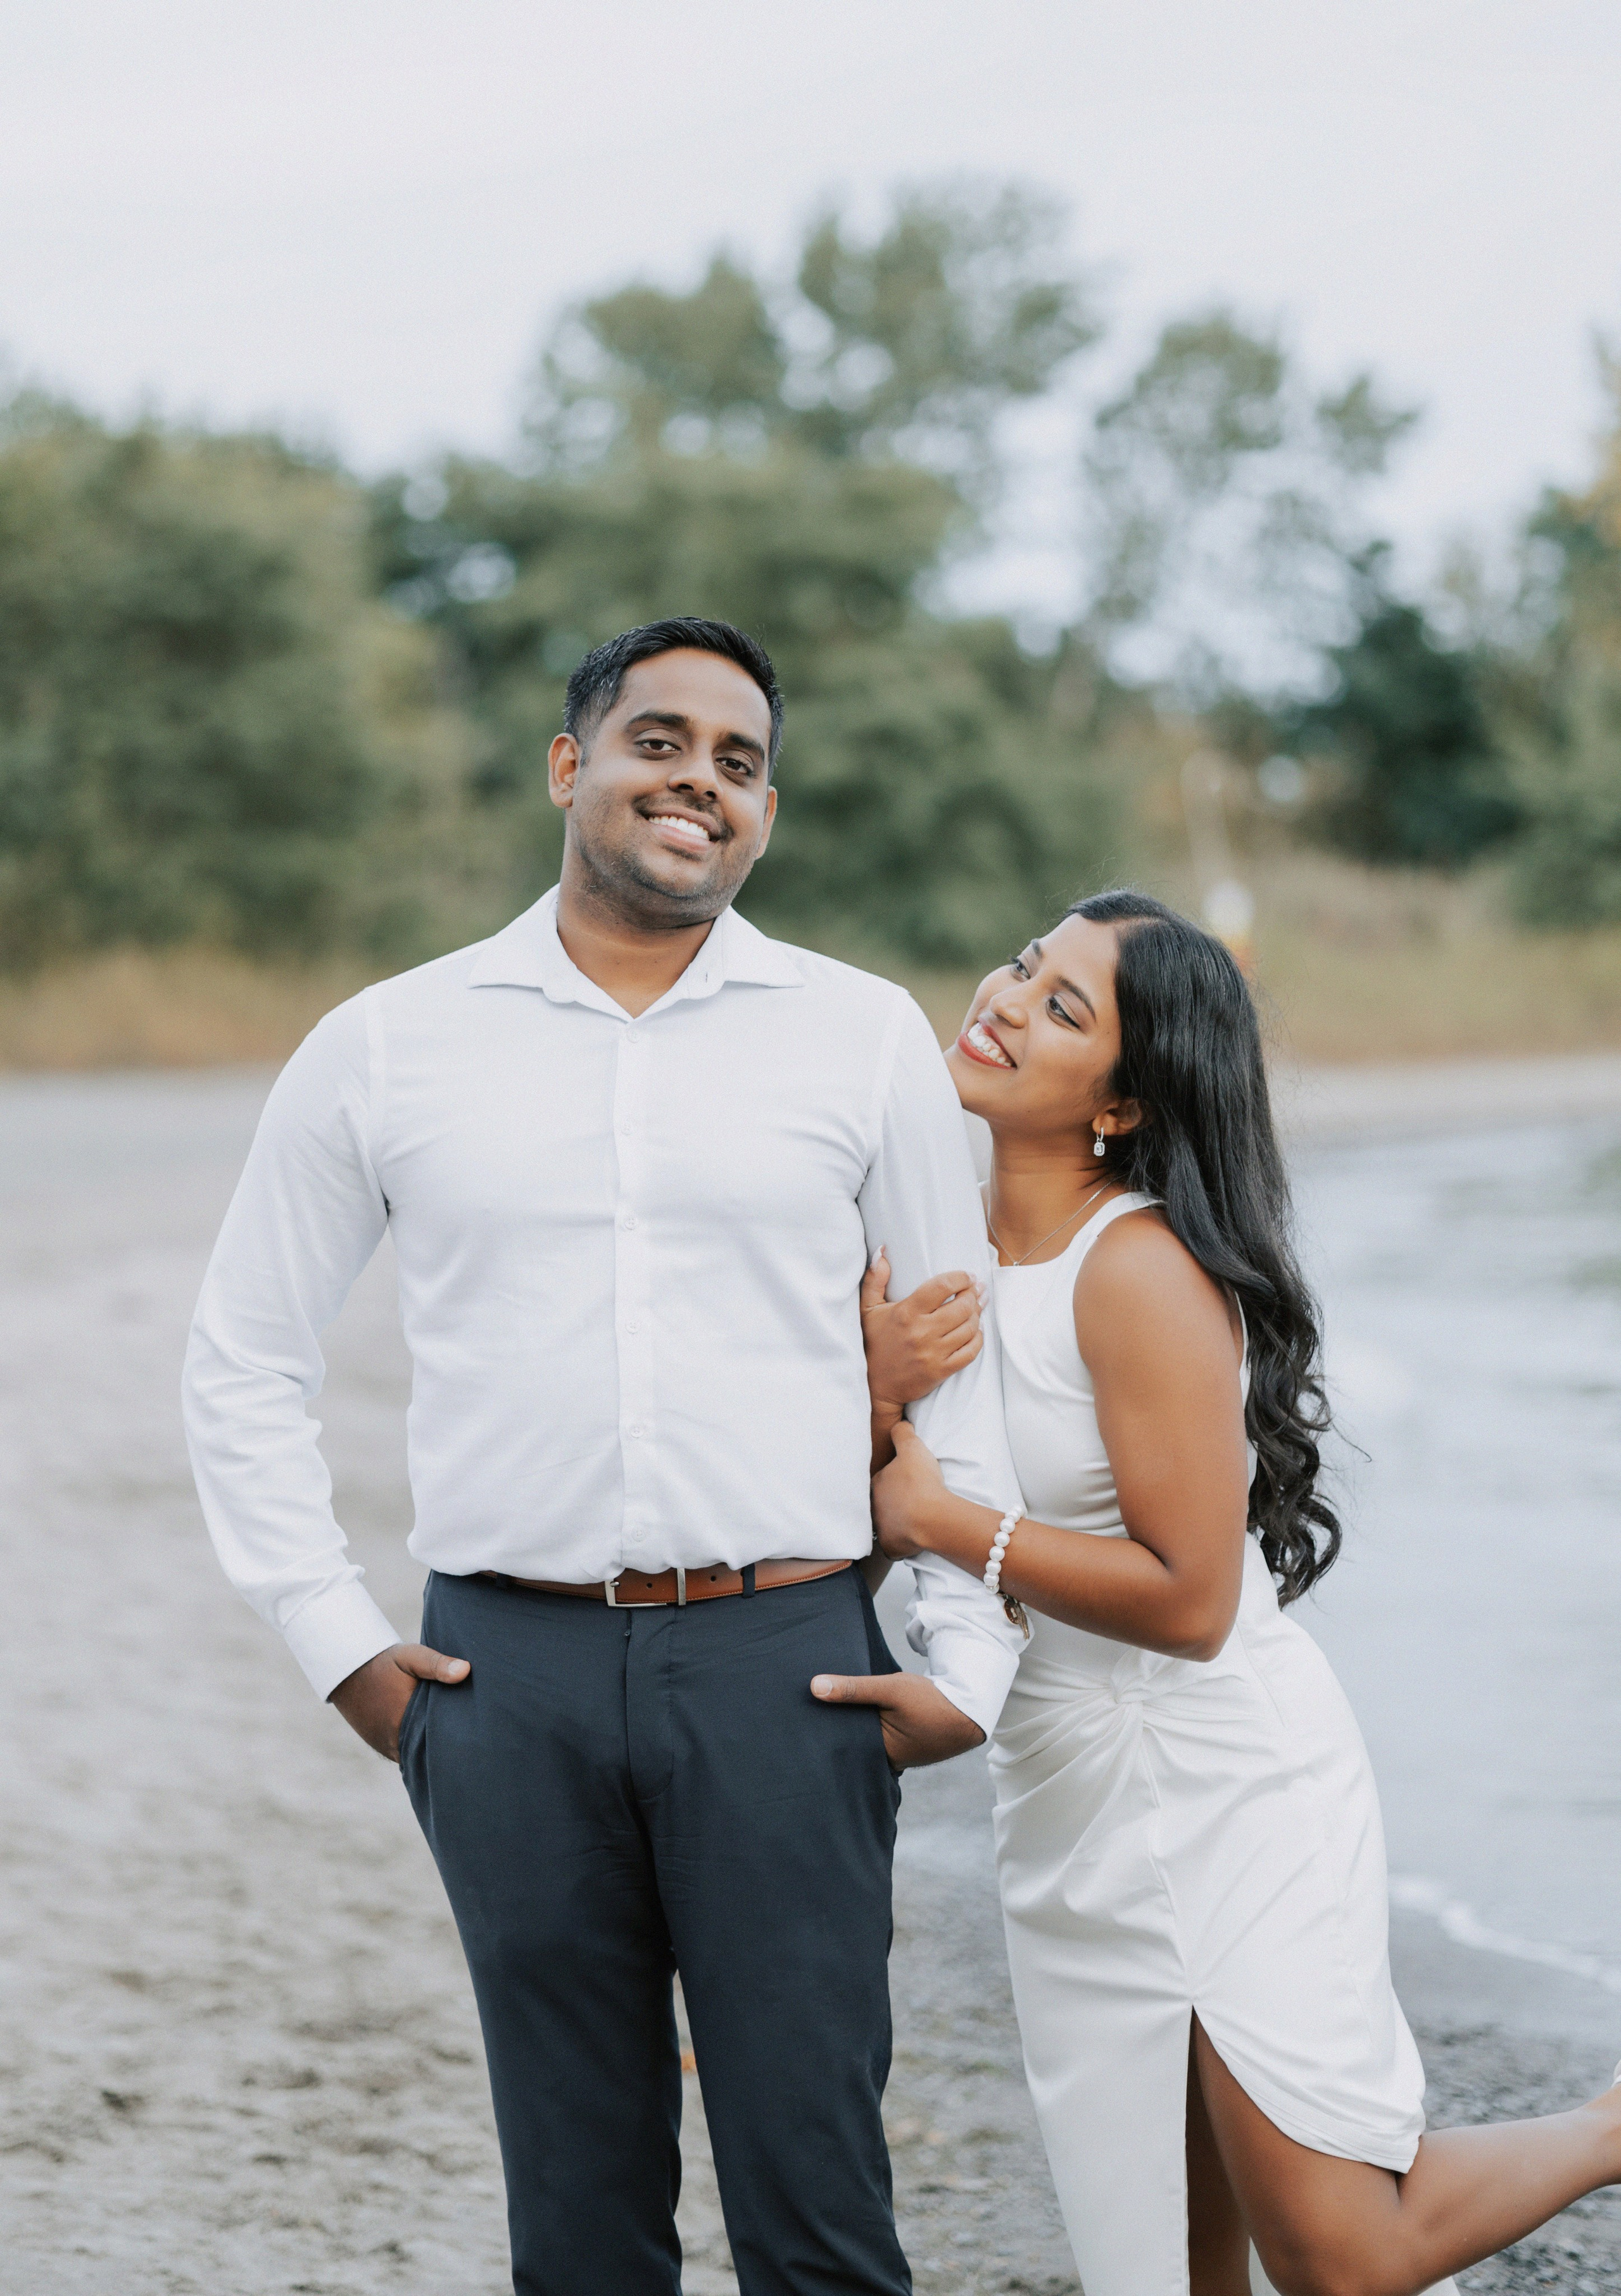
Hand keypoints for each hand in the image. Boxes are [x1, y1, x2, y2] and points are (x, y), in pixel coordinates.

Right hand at [328, 1642, 469, 1761]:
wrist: (347, 1673)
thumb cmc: (383, 1663)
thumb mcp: (411, 1657)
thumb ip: (437, 1664)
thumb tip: (465, 1671)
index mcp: (405, 1722)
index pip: (442, 1741)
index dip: (462, 1738)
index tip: (481, 1733)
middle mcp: (396, 1743)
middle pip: (432, 1753)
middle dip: (452, 1747)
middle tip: (478, 1741)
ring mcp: (388, 1749)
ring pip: (420, 1757)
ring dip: (435, 1750)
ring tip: (463, 1744)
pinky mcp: (384, 1749)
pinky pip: (409, 1755)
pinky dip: (422, 1750)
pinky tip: (438, 1742)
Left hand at [809, 1665, 984, 1769]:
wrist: (971, 1710)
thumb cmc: (932, 1702)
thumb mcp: (890, 1689)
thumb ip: (853, 1689)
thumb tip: (814, 1687)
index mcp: (880, 1754)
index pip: (840, 1743)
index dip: (821, 1730)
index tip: (799, 1717)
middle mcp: (885, 1761)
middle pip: (851, 1743)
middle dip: (835, 1728)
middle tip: (805, 1709)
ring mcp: (895, 1756)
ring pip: (865, 1739)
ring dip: (854, 1724)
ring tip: (826, 1707)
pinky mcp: (903, 1747)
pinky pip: (878, 1737)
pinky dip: (869, 1725)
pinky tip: (858, 1710)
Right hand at [860, 1251, 982, 1412]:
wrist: (875, 1386)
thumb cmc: (873, 1344)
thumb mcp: (867, 1310)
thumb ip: (874, 1279)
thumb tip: (881, 1251)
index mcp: (906, 1313)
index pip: (942, 1286)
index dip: (960, 1278)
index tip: (967, 1276)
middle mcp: (922, 1332)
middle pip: (961, 1307)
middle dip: (973, 1295)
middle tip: (977, 1289)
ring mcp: (933, 1353)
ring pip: (969, 1328)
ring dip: (977, 1315)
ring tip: (978, 1306)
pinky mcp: (941, 1371)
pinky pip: (970, 1352)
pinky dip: (978, 1339)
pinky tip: (976, 1331)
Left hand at [871, 1419, 948, 1559]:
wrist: (932, 1517)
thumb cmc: (921, 1482)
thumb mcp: (912, 1447)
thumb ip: (902, 1432)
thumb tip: (898, 1424)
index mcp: (875, 1484)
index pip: (881, 1479)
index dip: (893, 1478)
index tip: (906, 1480)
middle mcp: (873, 1508)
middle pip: (881, 1502)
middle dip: (892, 1500)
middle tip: (911, 1498)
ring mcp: (881, 1530)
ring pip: (886, 1524)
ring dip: (896, 1521)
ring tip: (914, 1517)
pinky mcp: (891, 1547)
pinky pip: (894, 1545)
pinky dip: (902, 1542)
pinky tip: (913, 1536)